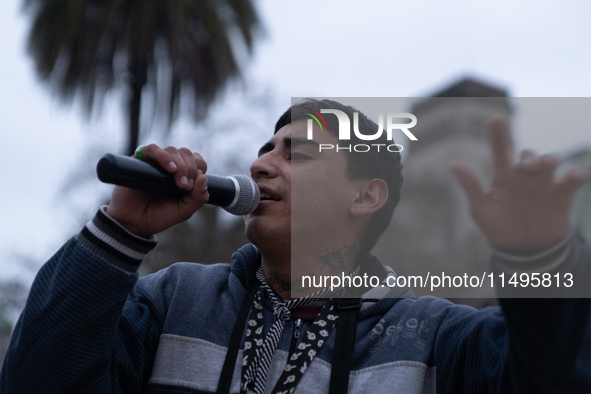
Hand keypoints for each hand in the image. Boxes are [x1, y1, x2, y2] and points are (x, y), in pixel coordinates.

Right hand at [106, 145, 208, 237]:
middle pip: (185, 153)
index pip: (197, 160)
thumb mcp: (184, 211)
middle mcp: (169, 166)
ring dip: (180, 165)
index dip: (199, 167)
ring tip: (179, 184)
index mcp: (183, 175)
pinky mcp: (139, 161)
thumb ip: (198, 198)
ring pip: (172, 150)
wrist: (133, 224)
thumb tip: (204, 178)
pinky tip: (170, 168)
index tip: (194, 184)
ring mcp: (155, 163)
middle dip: (190, 168)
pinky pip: (152, 149)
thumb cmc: (158, 216)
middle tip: (185, 187)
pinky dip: (163, 156)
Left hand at [451, 117, 587, 253]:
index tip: (496, 119)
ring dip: (549, 160)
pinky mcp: (562, 195)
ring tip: (545, 166)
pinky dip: (576, 175)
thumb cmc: (499, 227)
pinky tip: (575, 176)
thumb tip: (454, 164)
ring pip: (550, 162)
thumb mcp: (481, 208)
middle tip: (526, 167)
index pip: (500, 149)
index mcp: (503, 175)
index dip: (498, 133)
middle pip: (529, 155)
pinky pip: (573, 179)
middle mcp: (524, 175)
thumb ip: (471, 185)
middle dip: (529, 157)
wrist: (523, 251)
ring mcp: (544, 184)